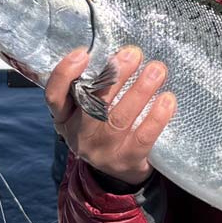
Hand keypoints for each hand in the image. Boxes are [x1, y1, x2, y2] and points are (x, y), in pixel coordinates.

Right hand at [45, 46, 175, 187]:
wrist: (120, 170)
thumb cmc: (104, 126)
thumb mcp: (87, 110)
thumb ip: (94, 86)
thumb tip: (118, 51)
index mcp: (64, 118)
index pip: (54, 96)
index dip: (65, 74)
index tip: (83, 53)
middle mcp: (79, 136)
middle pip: (92, 103)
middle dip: (114, 76)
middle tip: (133, 54)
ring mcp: (102, 151)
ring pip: (120, 118)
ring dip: (140, 90)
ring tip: (156, 70)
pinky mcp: (126, 161)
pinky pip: (143, 137)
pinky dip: (156, 117)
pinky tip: (167, 99)